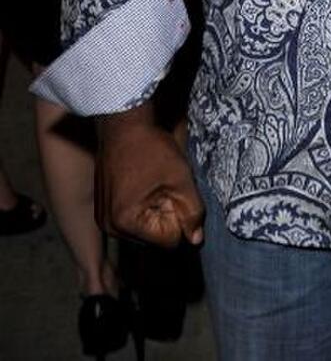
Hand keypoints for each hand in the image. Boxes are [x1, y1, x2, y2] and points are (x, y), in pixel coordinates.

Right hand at [95, 105, 203, 247]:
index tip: (171, 189)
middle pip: (154, 238)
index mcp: (125, 222)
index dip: (179, 216)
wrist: (123, 122)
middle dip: (165, 214)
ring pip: (144, 229)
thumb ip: (193, 211)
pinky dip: (142, 205)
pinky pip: (132, 219)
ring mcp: (103, 218)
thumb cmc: (151, 147)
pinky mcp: (102, 209)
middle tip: (161, 184)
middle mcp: (109, 226)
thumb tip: (196, 239)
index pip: (168, 241)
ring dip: (154, 210)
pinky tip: (141, 182)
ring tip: (151, 182)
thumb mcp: (180, 178)